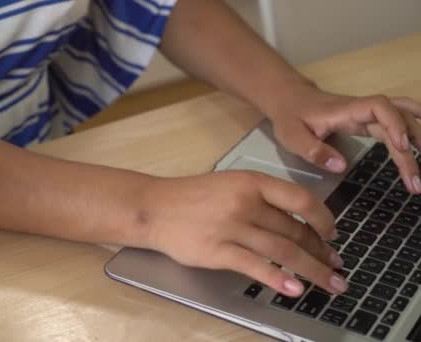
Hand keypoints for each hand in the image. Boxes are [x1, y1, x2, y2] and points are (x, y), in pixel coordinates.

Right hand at [142, 171, 346, 296]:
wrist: (154, 207)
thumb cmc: (192, 196)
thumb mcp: (230, 185)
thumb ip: (261, 199)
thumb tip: (297, 223)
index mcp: (251, 181)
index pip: (301, 199)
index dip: (323, 219)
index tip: (332, 235)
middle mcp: (245, 202)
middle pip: (294, 230)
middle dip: (321, 252)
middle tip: (335, 267)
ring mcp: (230, 227)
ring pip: (282, 250)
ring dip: (312, 269)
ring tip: (330, 284)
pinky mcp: (216, 251)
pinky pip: (255, 266)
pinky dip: (278, 279)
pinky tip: (294, 289)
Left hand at [268, 85, 420, 192]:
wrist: (288, 98)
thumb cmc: (289, 117)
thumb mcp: (291, 136)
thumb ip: (313, 150)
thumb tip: (342, 166)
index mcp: (346, 110)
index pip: (380, 108)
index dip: (394, 124)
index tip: (402, 147)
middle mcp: (362, 109)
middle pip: (399, 117)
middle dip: (415, 145)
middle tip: (417, 182)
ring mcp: (368, 113)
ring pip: (405, 116)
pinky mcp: (369, 120)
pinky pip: (399, 121)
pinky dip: (415, 130)